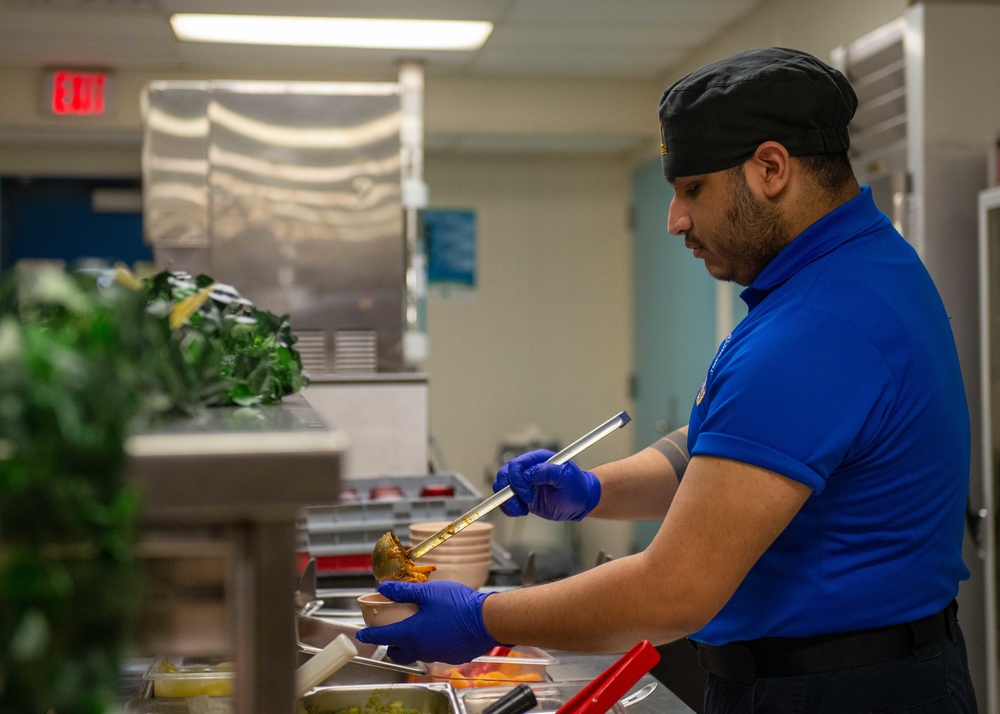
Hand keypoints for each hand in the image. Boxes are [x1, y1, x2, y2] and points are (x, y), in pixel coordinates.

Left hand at [354, 580, 504, 663]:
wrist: (486, 621)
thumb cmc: (457, 605)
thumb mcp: (428, 592)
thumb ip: (404, 591)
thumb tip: (384, 588)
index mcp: (411, 633)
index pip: (382, 637)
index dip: (369, 635)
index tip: (361, 635)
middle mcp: (420, 648)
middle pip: (397, 653)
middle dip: (390, 646)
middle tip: (390, 635)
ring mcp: (435, 655)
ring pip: (416, 653)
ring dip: (410, 644)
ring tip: (415, 629)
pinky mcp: (449, 657)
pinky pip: (433, 652)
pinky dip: (429, 644)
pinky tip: (437, 631)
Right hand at [493, 449, 600, 520]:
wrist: (580, 502)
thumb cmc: (577, 488)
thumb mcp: (566, 478)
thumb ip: (548, 472)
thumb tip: (528, 473)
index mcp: (538, 459)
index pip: (517, 465)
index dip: (518, 481)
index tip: (527, 495)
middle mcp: (528, 469)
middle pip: (505, 474)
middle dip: (508, 491)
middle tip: (521, 505)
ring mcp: (524, 482)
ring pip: (501, 486)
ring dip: (507, 501)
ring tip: (521, 510)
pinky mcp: (522, 495)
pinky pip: (506, 499)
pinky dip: (508, 507)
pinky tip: (521, 512)